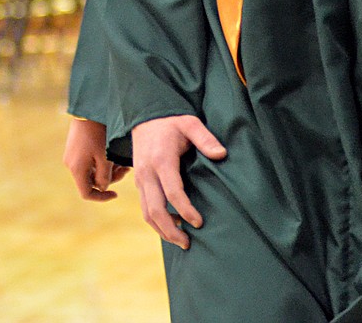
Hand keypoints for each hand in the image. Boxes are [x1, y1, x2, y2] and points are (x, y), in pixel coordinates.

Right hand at [63, 118, 129, 202]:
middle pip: (91, 181)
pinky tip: (114, 154)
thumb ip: (105, 175)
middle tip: (126, 169)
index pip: (86, 193)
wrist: (89, 109)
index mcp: (77, 169)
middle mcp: (71, 165)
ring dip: (108, 169)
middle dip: (110, 178)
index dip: (101, 197)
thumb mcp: (105, 155)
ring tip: (124, 161)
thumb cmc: (98, 132)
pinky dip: (101, 161)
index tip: (116, 195)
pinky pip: (89, 161)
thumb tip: (103, 188)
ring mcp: (72, 156)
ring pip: (92, 170)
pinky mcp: (75, 148)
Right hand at [132, 115, 226, 249]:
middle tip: (188, 243)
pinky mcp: (139, 183)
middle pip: (154, 210)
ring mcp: (140, 180)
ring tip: (181, 241)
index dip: (186, 210)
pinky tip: (171, 226)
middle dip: (170, 230)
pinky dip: (156, 221)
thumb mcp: (190, 123)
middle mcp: (147, 173)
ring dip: (162, 230)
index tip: (199, 222)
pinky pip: (144, 207)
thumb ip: (206, 139)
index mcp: (161, 160)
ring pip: (146, 213)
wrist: (145, 118)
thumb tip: (222, 154)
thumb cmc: (172, 122)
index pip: (172, 192)